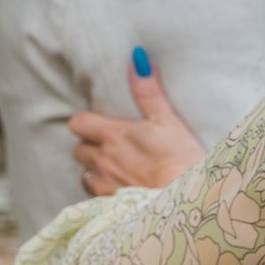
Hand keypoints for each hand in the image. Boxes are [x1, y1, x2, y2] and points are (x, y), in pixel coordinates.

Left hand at [68, 50, 206, 194]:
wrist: (186, 201)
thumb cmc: (181, 160)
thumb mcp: (168, 121)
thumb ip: (149, 92)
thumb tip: (137, 60)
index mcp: (113, 135)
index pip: (78, 123)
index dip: (87, 122)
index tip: (102, 124)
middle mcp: (102, 159)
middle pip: (79, 149)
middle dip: (91, 146)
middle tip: (112, 145)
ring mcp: (104, 184)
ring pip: (85, 172)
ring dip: (95, 168)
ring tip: (116, 167)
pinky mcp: (109, 205)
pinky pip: (94, 195)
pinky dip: (102, 190)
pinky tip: (119, 188)